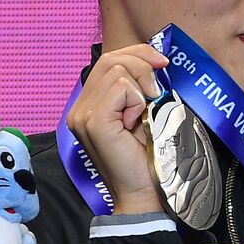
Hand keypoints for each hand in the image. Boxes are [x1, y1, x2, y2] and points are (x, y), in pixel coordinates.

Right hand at [66, 44, 167, 213]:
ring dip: (141, 87)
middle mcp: (80, 107)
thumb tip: (156, 60)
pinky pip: (120, 88)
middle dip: (143, 63)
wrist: (144, 190)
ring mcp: (83, 114)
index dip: (138, 53)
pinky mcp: (93, 122)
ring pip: (116, 70)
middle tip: (159, 88)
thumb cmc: (148, 154)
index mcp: (91, 103)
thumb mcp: (145, 112)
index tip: (163, 63)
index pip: (108, 59)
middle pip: (111, 59)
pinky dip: (137, 100)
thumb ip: (140, 88)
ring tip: (144, 113)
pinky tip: (136, 121)